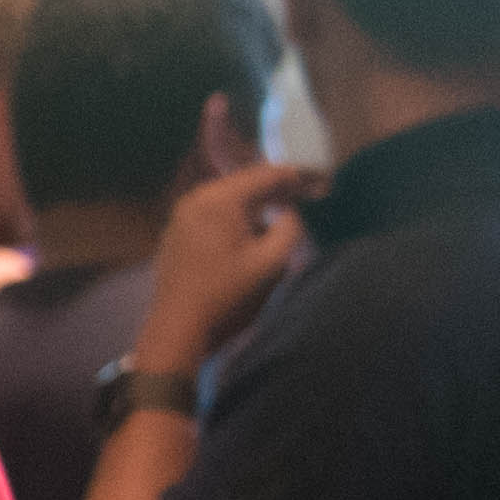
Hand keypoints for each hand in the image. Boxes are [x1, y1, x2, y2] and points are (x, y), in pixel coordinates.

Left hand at [137, 155, 324, 367]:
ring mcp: (183, 214)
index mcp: (220, 198)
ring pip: (230, 198)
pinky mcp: (177, 231)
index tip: (321, 181)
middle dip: (279, 188)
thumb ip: (289, 228)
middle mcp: (197, 197)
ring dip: (258, 202)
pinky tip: (254, 227)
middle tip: (309, 192)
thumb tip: (290, 212)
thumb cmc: (227, 293)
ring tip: (286, 208)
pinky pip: (214, 213)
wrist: (178, 325)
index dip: (298, 176)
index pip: (267, 174)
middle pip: (247, 183)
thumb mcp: (271, 261)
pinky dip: (237, 215)